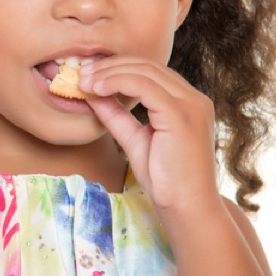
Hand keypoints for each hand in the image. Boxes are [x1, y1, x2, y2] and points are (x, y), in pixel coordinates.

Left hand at [79, 57, 221, 220]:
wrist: (187, 209)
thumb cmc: (165, 181)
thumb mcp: (134, 140)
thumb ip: (117, 116)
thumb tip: (93, 95)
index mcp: (187, 102)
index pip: (150, 72)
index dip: (117, 68)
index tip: (89, 74)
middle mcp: (194, 98)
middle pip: (147, 65)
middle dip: (110, 66)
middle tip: (81, 73)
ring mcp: (191, 104)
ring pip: (144, 71)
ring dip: (109, 73)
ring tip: (84, 82)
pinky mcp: (181, 114)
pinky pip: (144, 86)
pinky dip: (117, 82)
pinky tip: (97, 89)